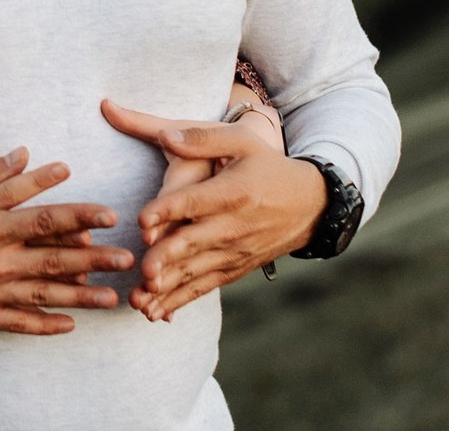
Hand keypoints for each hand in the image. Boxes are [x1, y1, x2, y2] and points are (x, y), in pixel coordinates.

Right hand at [0, 122, 133, 334]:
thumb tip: (15, 145)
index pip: (43, 219)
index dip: (79, 215)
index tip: (110, 214)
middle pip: (52, 262)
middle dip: (94, 260)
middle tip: (130, 259)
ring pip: (41, 296)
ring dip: (80, 297)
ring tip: (113, 297)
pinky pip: (14, 323)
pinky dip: (43, 325)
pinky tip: (69, 325)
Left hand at [101, 98, 327, 322]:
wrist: (310, 205)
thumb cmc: (268, 166)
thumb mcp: (242, 142)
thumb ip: (202, 139)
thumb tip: (166, 135)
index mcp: (232, 192)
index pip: (194, 202)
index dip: (167, 210)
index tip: (142, 221)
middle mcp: (232, 226)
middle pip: (193, 243)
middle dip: (167, 259)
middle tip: (143, 271)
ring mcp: (234, 252)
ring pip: (195, 273)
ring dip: (167, 289)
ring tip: (139, 303)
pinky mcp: (234, 268)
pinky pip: (204, 287)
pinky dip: (180, 301)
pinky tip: (156, 313)